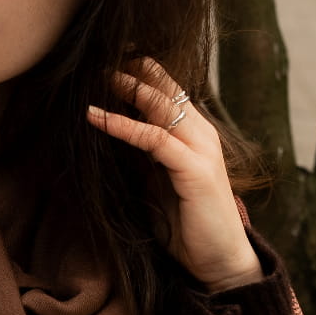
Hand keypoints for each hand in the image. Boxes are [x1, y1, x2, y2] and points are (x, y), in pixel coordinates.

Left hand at [87, 58, 261, 289]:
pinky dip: (123, 125)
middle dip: (132, 69)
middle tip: (99, 54)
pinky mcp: (195, 169)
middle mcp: (202, 134)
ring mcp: (201, 149)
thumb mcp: (156, 182)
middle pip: (165, 88)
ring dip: (127, 88)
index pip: (167, 91)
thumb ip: (142, 156)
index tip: (106, 60)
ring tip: (96, 73)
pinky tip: (96, 116)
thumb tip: (111, 133)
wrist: (218, 260)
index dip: (139, 73)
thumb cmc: (187, 225)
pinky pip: (154, 138)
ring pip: (161, 105)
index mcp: (194, 134)